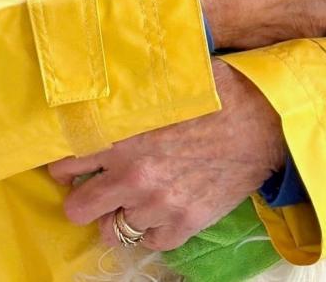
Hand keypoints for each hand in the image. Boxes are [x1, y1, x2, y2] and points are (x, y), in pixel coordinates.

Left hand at [47, 59, 284, 251]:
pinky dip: (152, 228)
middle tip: (94, 186)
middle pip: (78, 209)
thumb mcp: (160, 84)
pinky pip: (151, 242)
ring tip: (131, 198)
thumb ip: (125, 96)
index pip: (64, 164)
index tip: (68, 164)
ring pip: (113, 230)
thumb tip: (99, 82)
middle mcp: (133, 177)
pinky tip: (161, 207)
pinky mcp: (184, 224)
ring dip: (118, 214)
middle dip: (82, 197)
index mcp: (122, 138)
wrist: (261, 119)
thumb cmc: (213, 92)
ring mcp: (158, 205)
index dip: (63, 164)